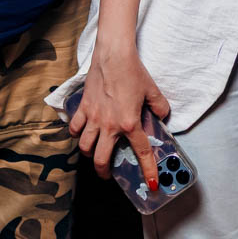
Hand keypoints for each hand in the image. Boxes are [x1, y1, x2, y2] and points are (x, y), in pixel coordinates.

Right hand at [69, 40, 171, 189]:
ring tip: (95, 153)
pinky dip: (77, 133)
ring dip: (90, 154)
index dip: (148, 170)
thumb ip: (160, 107)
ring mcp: (93, 117)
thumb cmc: (133, 71)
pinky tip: (82, 132)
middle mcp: (109, 125)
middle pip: (100, 159)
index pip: (141, 152)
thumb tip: (162, 116)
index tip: (152, 183)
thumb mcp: (153, 90)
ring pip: (85, 147)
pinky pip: (75, 128)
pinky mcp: (83, 108)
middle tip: (108, 173)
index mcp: (129, 123)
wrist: (113, 55)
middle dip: (104, 171)